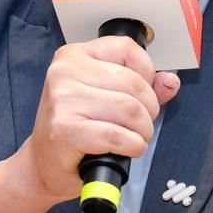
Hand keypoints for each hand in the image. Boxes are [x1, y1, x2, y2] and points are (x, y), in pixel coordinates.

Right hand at [0, 36, 180, 212]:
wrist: (42, 163)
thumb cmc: (73, 128)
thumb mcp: (105, 97)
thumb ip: (141, 86)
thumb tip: (170, 81)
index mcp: (74, 55)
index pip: (126, 48)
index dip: (146, 72)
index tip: (143, 93)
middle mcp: (64, 72)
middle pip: (133, 83)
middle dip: (149, 110)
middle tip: (141, 125)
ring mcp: (63, 100)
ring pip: (130, 110)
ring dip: (142, 131)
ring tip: (135, 138)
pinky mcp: (65, 129)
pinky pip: (117, 135)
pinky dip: (132, 146)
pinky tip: (128, 149)